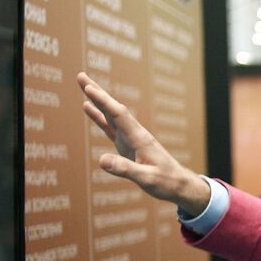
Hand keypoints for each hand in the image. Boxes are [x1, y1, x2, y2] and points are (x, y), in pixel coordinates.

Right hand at [77, 72, 209, 213]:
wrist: (179, 184)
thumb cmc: (166, 182)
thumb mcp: (146, 179)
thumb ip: (125, 169)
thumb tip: (102, 160)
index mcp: (139, 139)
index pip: (119, 115)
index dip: (104, 102)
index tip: (89, 88)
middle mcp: (134, 134)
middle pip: (113, 109)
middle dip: (97, 93)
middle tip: (81, 76)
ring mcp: (130, 138)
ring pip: (110, 115)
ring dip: (97, 100)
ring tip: (83, 85)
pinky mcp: (127, 145)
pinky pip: (110, 127)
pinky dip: (99, 117)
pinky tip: (88, 108)